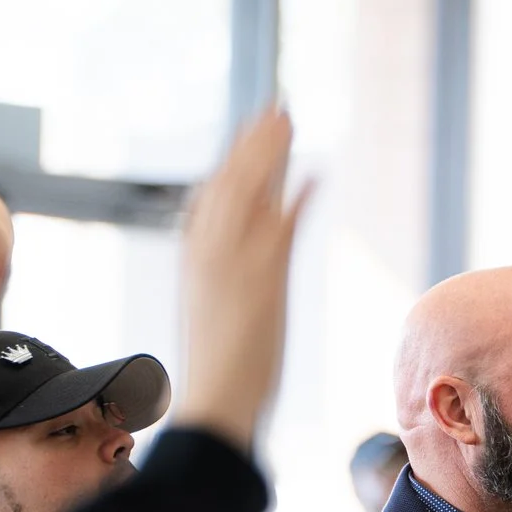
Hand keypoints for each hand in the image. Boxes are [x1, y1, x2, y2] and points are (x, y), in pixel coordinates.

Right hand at [172, 110, 312, 450]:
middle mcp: (210, 253)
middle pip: (231, 182)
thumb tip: (245, 270)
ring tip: (289, 120)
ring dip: (271, 153)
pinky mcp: (264, 279)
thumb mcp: (218, 314)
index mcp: (195, 259)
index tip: (249, 134)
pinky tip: (315, 174)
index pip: (211, 197)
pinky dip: (297, 197)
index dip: (232, 162)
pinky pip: (281, 226)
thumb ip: (229, 281)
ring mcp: (235, 262)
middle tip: (275, 108)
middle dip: (253, 144)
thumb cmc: (219, 371)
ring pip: (251, 192)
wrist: (215, 403)